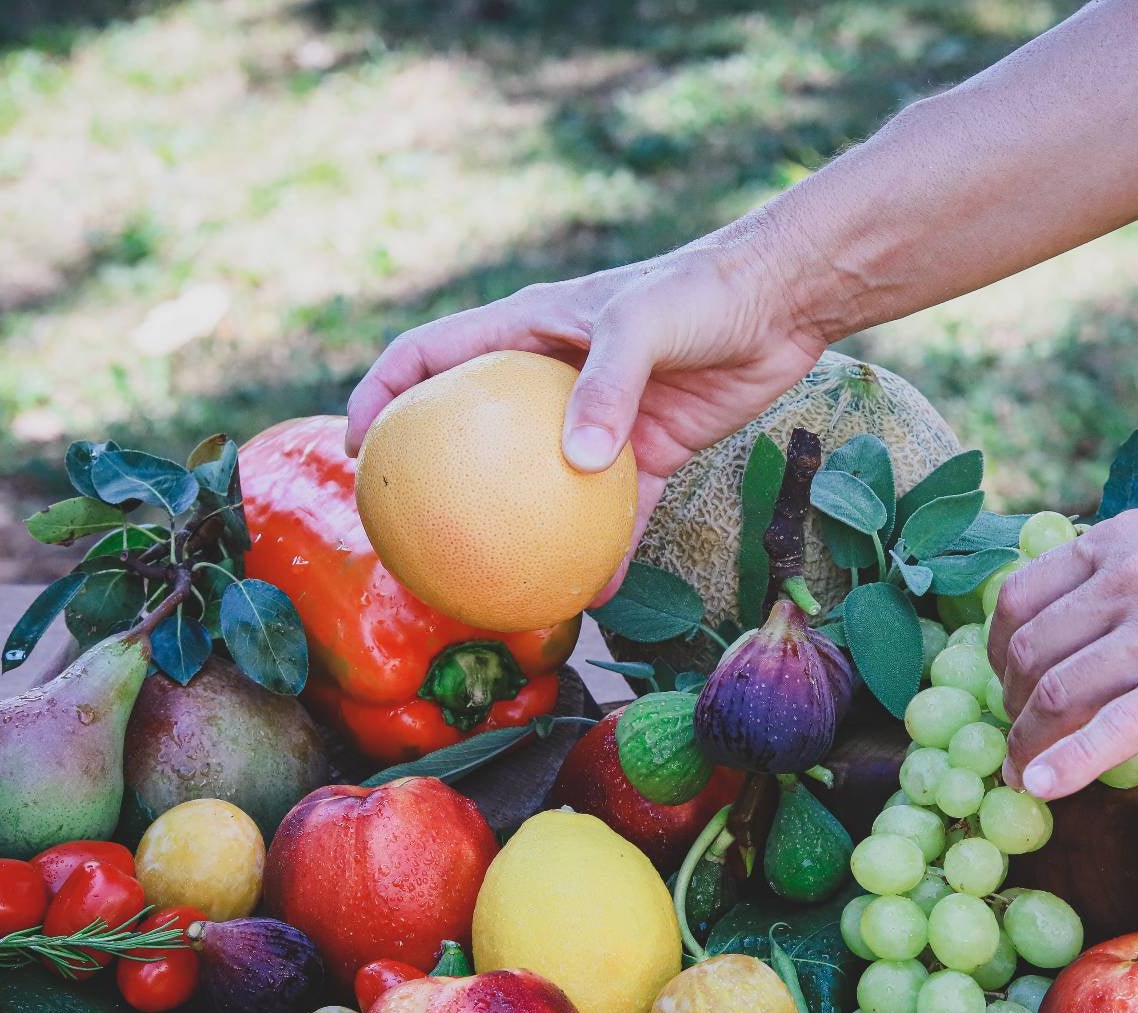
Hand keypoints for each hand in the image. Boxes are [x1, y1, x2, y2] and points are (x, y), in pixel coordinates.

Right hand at [344, 236, 828, 594]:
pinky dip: (606, 549)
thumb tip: (574, 464)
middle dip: (439, 478)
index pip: (429, 357)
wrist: (781, 301)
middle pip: (475, 432)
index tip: (356, 451)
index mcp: (527, 329)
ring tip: (494, 580)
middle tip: (410, 533)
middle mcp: (553, 375)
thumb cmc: (701, 292)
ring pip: (543, 483)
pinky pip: (619, 510)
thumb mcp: (643, 325)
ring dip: (521, 529)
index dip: (381, 394)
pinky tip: (594, 594)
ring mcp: (600, 417)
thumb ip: (605, 387)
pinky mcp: (651, 448)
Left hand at [986, 505, 1137, 799]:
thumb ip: (1130, 572)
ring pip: (1057, 693)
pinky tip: (1041, 788)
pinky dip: (1066, 763)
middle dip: (1011, 704)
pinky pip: (1112, 730)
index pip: (1019, 598)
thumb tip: (1087, 618)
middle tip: (1017, 737)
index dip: (998, 652)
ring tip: (1022, 773)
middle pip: (1028, 651)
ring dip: (1027, 742)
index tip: (1007, 683)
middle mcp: (1128, 577)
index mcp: (1121, 541)